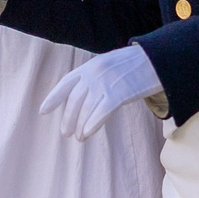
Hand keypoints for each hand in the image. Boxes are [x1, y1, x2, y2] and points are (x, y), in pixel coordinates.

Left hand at [40, 45, 161, 140]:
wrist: (156, 60)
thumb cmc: (133, 66)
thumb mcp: (109, 65)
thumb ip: (94, 78)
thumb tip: (82, 97)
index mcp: (90, 66)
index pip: (66, 83)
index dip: (53, 98)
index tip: (43, 111)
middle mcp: (94, 74)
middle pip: (74, 101)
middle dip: (68, 118)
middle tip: (65, 133)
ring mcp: (105, 83)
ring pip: (86, 109)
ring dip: (80, 125)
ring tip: (79, 137)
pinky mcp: (118, 94)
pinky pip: (100, 112)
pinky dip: (92, 124)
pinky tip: (87, 133)